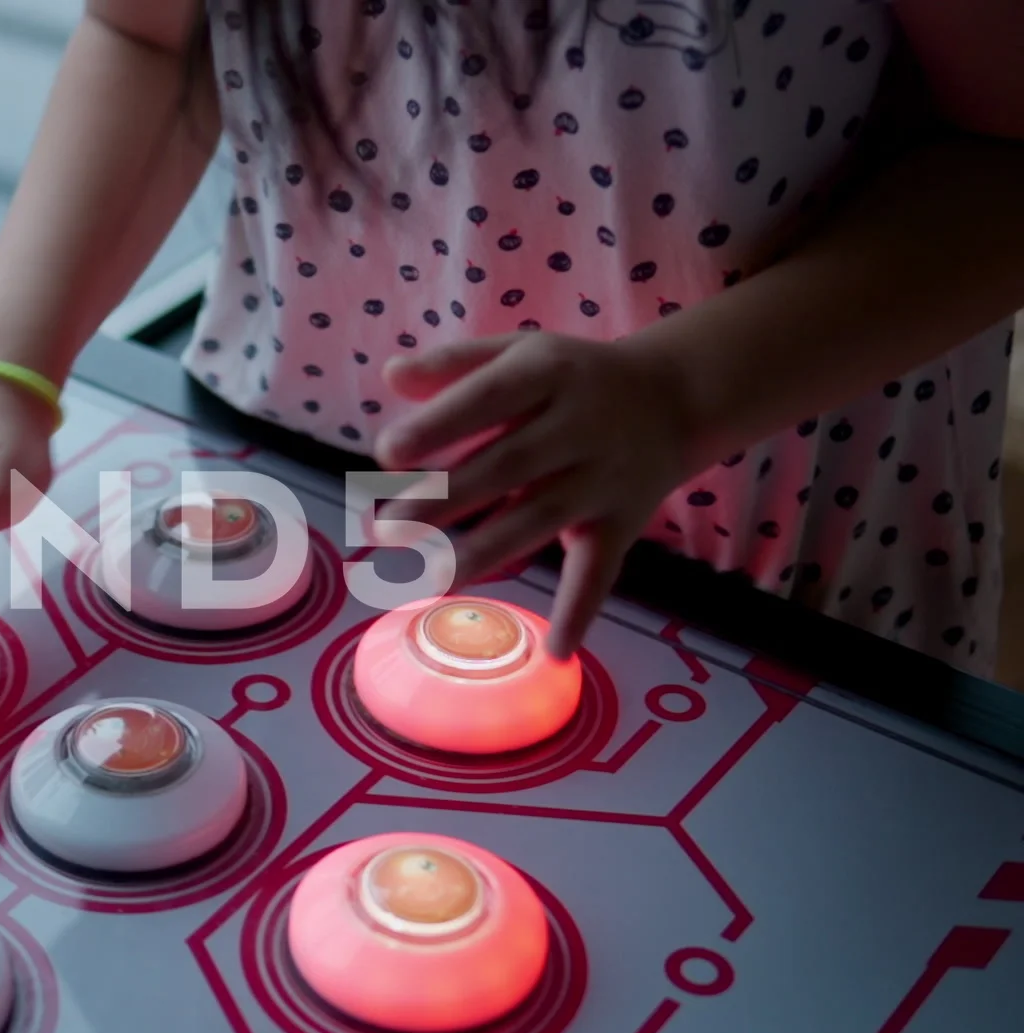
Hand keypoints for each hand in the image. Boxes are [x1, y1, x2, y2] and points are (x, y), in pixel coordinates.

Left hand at [373, 332, 699, 658]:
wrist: (676, 397)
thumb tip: (390, 376)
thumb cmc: (572, 378)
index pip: (487, 398)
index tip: (386, 453)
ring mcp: (603, 478)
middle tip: (387, 528)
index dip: (439, 426)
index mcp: (546, 374)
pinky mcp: (623, 522)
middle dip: (444, 499)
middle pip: (505, 465)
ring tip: (429, 580)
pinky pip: (601, 569)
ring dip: (485, 552)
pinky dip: (581, 609)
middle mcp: (579, 426)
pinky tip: (555, 650)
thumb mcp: (519, 352)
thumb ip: (455, 365)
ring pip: (540, 519)